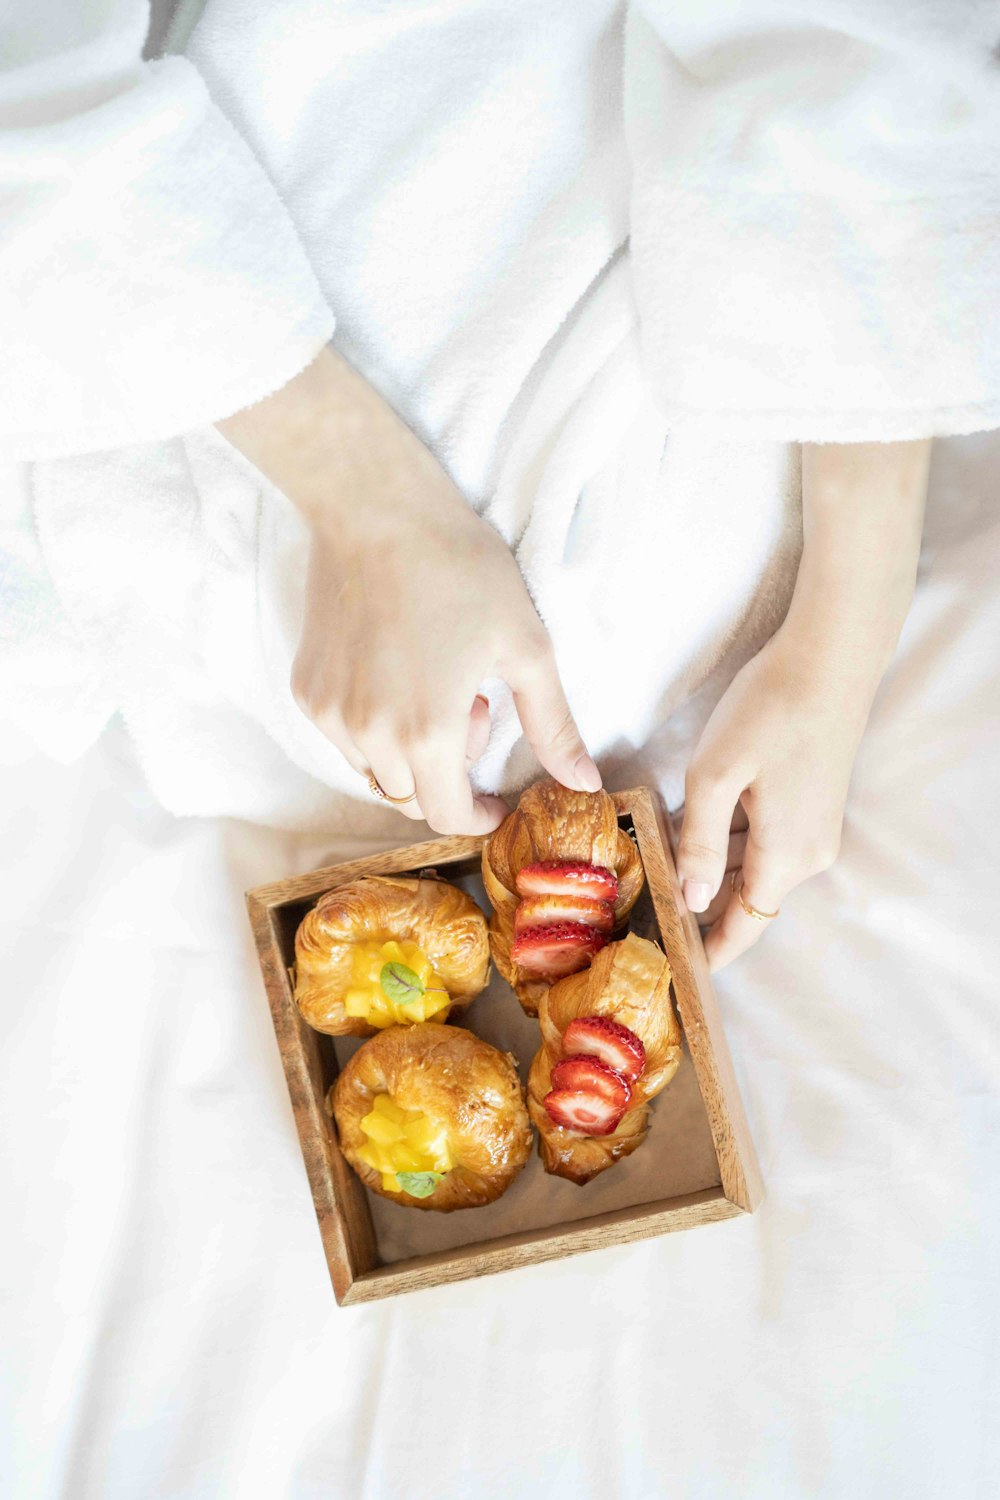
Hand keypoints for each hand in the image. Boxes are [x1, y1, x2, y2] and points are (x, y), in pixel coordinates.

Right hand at [218, 349, 600, 833]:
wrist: (378, 509)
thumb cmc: (460, 570)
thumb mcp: (527, 648)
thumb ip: (553, 726)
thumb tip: (584, 783)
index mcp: (428, 734)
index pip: (446, 815)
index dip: (476, 817)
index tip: (495, 801)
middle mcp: (369, 735)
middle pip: (409, 798)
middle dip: (447, 774)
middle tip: (472, 706)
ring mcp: (330, 714)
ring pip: (374, 770)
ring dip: (408, 752)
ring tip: (433, 683)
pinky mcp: (305, 690)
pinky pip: (343, 736)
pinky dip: (373, 727)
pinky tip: (396, 672)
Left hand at [675, 629, 869, 969]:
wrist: (830, 659)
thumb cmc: (770, 711)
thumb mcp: (717, 775)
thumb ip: (700, 842)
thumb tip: (692, 901)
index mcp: (785, 856)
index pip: (745, 927)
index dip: (712, 951)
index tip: (677, 968)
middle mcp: (807, 854)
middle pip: (744, 897)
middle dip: (699, 902)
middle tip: (643, 905)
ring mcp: (813, 829)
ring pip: (750, 865)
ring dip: (709, 864)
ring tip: (654, 859)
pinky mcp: (810, 804)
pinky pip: (761, 839)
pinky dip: (726, 838)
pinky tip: (689, 821)